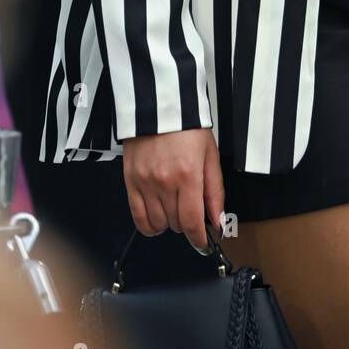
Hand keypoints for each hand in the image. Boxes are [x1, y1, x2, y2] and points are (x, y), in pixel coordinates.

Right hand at [123, 130, 225, 252]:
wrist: (160, 106)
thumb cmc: (187, 127)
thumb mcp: (210, 156)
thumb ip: (215, 192)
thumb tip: (218, 222)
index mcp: (188, 175)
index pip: (193, 222)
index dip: (200, 239)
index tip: (203, 242)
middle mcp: (165, 181)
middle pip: (176, 224)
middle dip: (187, 224)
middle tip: (191, 211)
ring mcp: (145, 182)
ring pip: (158, 223)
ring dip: (169, 223)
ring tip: (174, 208)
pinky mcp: (130, 181)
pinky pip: (137, 216)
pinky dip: (148, 225)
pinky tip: (157, 219)